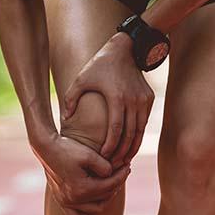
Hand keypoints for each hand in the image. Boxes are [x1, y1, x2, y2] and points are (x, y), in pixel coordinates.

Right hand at [34, 133, 130, 214]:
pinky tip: (97, 200)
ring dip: (105, 199)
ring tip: (111, 185)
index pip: (110, 186)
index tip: (128, 166)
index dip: (122, 175)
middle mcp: (73, 200)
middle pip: (104, 197)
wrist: (46, 148)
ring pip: (94, 210)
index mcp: (82, 189)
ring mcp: (66, 202)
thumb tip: (113, 175)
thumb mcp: (89, 155)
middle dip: (116, 184)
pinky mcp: (61, 201)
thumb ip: (105, 167)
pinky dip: (89, 212)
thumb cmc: (67, 149)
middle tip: (122, 173)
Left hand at [60, 34, 154, 167]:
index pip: (116, 129)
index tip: (104, 156)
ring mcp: (143, 100)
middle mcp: (133, 100)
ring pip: (140, 131)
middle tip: (114, 164)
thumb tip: (65, 119)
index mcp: (116, 97)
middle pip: (130, 134)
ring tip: (124, 160)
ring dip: (133, 147)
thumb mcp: (81, 79)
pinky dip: (138, 135)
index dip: (111, 146)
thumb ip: (70, 99)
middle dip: (122, 152)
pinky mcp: (149, 99)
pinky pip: (144, 122)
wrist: (126, 49)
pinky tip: (131, 144)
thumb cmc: (100, 65)